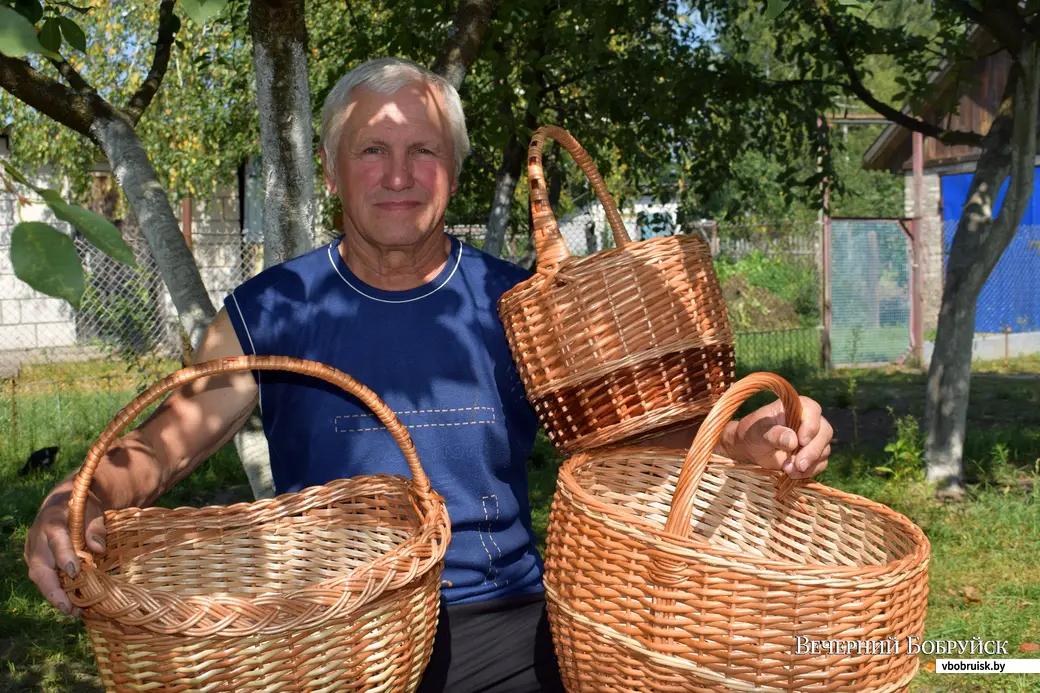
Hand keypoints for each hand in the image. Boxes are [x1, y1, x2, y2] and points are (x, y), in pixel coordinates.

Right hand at [24, 488, 106, 616]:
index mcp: (52, 522)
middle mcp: (37, 539)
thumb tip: (98, 548)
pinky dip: (55, 592)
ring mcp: (33, 551)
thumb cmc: (81, 507)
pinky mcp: (35, 560)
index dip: (64, 557)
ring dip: (55, 596)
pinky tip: (70, 604)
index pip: (56, 541)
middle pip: (40, 567)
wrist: (62, 502)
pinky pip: (43, 579)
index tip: (75, 573)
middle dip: (53, 590)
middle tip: (68, 607)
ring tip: (73, 611)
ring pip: (39, 577)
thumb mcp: (93, 510)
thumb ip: (96, 527)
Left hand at [724, 396, 832, 479]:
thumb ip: (774, 434)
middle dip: (812, 450)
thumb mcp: (758, 432)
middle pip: (824, 432)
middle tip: (799, 464)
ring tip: (788, 470)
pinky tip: (793, 474)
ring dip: (809, 463)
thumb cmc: (753, 433)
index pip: (812, 410)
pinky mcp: (814, 455)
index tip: (801, 441)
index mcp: (796, 407)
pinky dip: (809, 471)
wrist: (751, 449)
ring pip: (824, 450)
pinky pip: (820, 464)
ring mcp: (814, 439)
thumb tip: (793, 441)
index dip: (811, 425)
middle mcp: (809, 421)